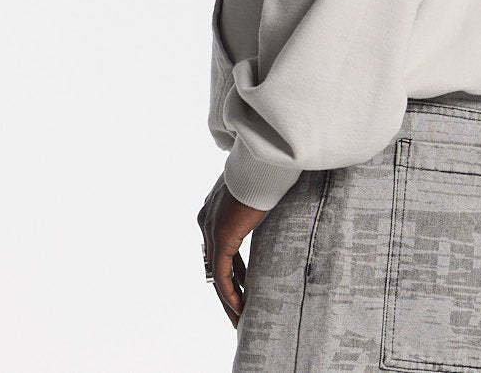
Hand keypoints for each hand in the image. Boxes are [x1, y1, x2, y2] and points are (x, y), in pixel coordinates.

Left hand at [197, 173, 268, 326]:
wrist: (263, 162)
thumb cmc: (267, 171)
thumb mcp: (258, 193)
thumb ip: (256, 207)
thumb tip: (274, 210)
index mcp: (213, 209)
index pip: (220, 249)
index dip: (232, 271)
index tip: (245, 286)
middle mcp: (207, 221)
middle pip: (215, 265)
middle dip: (228, 290)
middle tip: (240, 310)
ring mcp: (211, 230)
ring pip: (216, 275)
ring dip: (229, 299)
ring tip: (241, 318)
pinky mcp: (220, 238)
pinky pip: (221, 276)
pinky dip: (230, 295)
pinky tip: (240, 309)